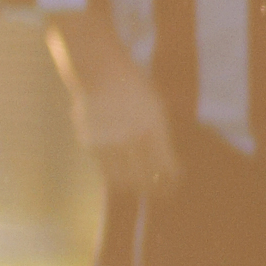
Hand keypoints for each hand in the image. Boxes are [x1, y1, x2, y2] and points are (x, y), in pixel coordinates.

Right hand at [74, 59, 176, 194]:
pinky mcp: (90, 142)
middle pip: (143, 175)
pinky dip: (113, 171)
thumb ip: (159, 134)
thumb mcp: (155, 107)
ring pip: (120, 177)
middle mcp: (130, 137)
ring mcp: (108, 141)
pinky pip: (104, 165)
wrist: (99, 72)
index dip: (171, 178)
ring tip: (138, 187)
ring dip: (131, 185)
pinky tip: (120, 169)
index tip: (175, 184)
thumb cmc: (133, 86)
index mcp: (152, 127)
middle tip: (160, 193)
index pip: (164, 164)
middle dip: (153, 188)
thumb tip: (163, 162)